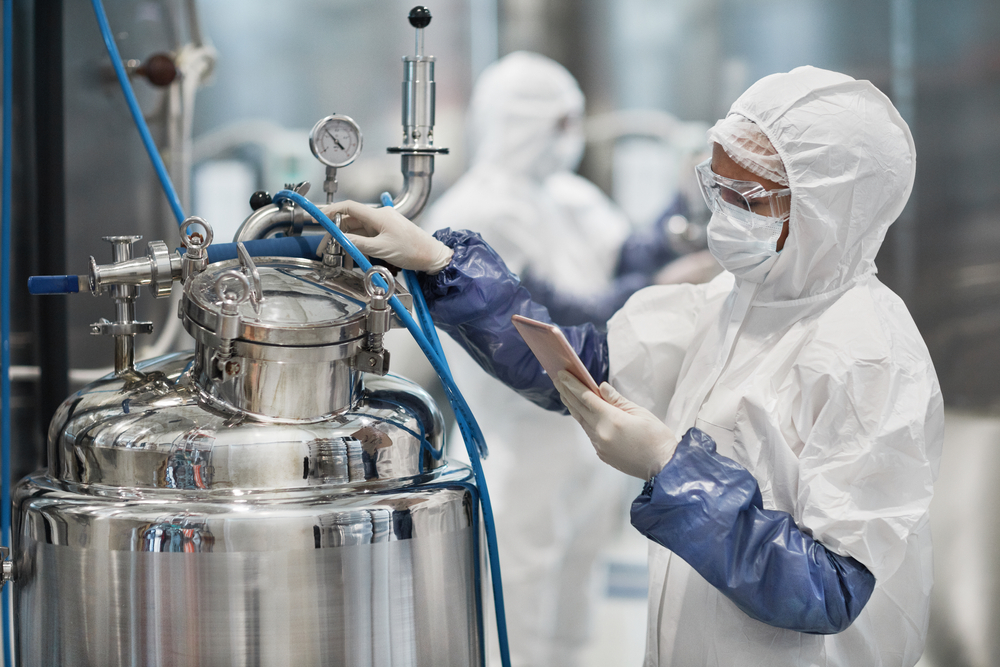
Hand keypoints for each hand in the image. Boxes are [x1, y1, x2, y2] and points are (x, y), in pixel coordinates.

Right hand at [319, 200, 452, 272]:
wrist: (432, 256)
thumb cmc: (413, 251)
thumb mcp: (382, 249)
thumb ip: (359, 243)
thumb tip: (341, 240)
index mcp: (379, 215)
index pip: (349, 207)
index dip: (332, 211)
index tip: (319, 217)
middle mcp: (380, 216)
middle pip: (351, 221)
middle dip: (336, 233)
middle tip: (325, 248)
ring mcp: (383, 224)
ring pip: (358, 230)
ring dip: (346, 241)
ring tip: (337, 255)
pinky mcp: (387, 233)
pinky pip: (367, 236)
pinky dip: (358, 244)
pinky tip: (353, 255)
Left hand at [555, 371, 677, 479]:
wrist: (664, 466)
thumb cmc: (657, 437)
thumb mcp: (640, 412)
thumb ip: (617, 400)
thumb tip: (600, 387)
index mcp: (611, 419)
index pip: (586, 397)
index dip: (572, 384)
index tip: (562, 374)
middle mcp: (601, 433)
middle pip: (579, 409)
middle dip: (567, 392)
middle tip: (557, 379)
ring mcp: (600, 445)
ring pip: (582, 421)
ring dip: (572, 406)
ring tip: (564, 393)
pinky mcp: (602, 454)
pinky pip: (590, 433)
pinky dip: (584, 420)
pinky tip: (582, 413)